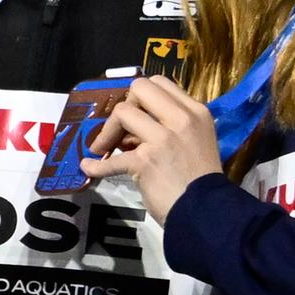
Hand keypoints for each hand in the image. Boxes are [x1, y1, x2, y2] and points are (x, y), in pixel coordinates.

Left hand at [79, 75, 220, 224]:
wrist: (206, 211)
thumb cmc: (200, 179)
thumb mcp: (197, 139)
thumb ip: (173, 124)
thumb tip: (137, 123)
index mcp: (196, 112)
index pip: (161, 83)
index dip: (142, 96)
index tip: (137, 114)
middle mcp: (181, 120)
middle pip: (140, 88)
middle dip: (125, 105)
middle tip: (121, 127)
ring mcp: (162, 139)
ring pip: (123, 113)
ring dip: (108, 132)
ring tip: (104, 148)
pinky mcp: (144, 161)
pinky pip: (111, 159)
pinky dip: (96, 165)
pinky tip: (89, 167)